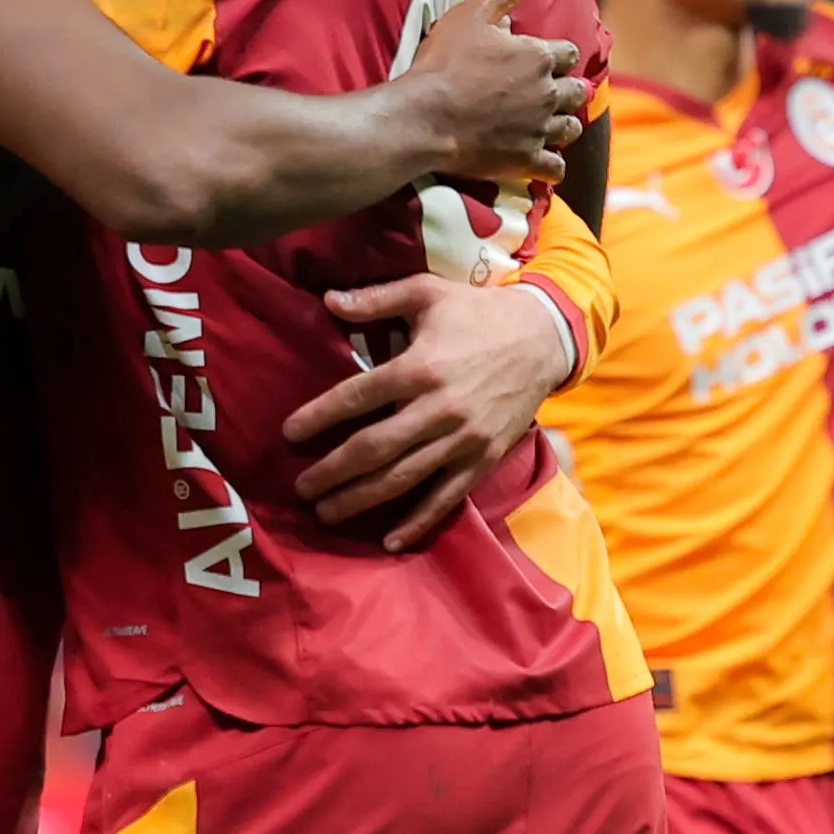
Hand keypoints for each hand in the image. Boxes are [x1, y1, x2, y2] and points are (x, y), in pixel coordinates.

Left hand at [290, 272, 577, 549]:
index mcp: (420, 367)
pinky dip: (418, 521)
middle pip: (374, 448)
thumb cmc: (478, 313)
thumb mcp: (428, 293)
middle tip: (302, 488)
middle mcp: (438, 408)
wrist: (543, 338)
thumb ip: (377, 298)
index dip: (320, 416)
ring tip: (327, 512)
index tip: (289, 433)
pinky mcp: (482, 459)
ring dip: (361, 499)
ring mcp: (462, 439)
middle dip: (333, 471)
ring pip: (403, 477)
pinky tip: (389, 541)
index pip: (358, 395)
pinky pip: (446, 497)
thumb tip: (327, 300)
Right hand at [390, 0, 589, 188]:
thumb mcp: (472, 15)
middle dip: (568, 90)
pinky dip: (552, 166)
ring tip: (552, 124)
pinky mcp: (524, 161)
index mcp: (539, 57)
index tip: (548, 57)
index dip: (559, 54)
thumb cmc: (444, 64)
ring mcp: (538, 130)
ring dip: (564, 125)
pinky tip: (544, 162)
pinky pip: (554, 168)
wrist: (423, 119)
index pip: (569, 53)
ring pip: (570, 129)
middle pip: (576, 92)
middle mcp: (546, 94)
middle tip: (554, 92)